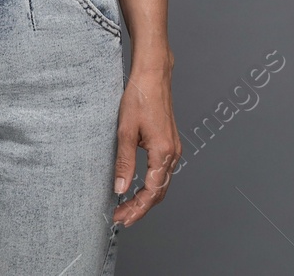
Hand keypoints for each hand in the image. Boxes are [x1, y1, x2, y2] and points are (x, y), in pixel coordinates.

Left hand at [111, 60, 179, 227]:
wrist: (153, 76)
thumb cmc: (139, 98)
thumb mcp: (125, 130)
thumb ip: (124, 162)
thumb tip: (121, 188)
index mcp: (163, 153)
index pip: (151, 192)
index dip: (136, 209)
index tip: (120, 218)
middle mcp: (173, 154)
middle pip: (159, 193)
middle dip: (140, 208)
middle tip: (121, 218)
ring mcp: (173, 148)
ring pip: (162, 184)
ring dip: (146, 198)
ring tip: (126, 207)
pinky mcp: (169, 143)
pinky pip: (163, 172)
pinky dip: (151, 185)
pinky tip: (138, 187)